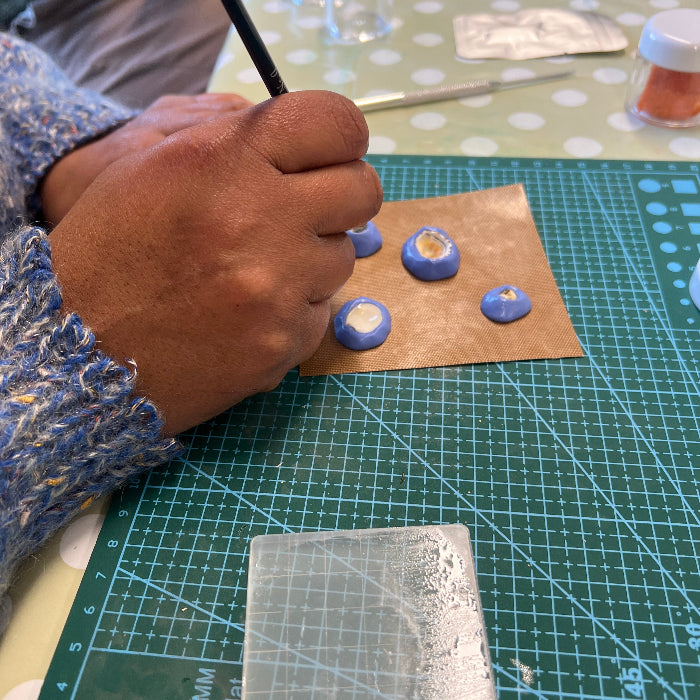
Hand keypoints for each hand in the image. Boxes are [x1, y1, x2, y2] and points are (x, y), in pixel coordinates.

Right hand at [49, 91, 381, 434]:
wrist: (81, 350)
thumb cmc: (112, 249)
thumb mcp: (152, 164)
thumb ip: (234, 138)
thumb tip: (307, 142)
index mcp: (224, 159)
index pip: (337, 124)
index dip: (341, 137)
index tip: (332, 153)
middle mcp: (260, 218)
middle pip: (362, 190)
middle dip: (341, 196)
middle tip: (306, 211)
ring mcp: (277, 287)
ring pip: (343, 257)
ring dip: (311, 258)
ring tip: (254, 271)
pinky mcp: (284, 342)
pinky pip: (321, 311)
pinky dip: (295, 309)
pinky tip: (248, 314)